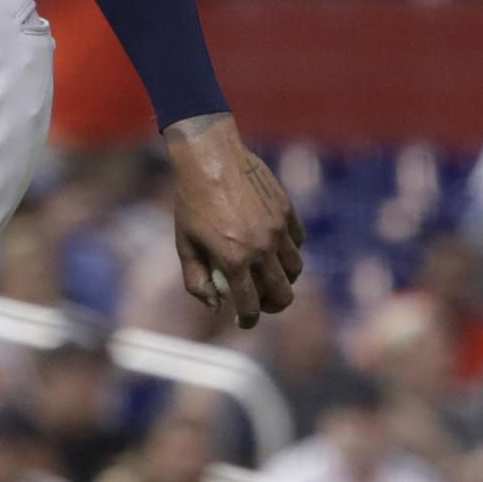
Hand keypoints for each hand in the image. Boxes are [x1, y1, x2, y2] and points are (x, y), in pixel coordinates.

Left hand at [161, 113, 304, 330]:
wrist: (211, 158)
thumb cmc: (191, 202)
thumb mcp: (184, 244)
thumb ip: (197, 280)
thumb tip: (216, 305)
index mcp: (234, 260)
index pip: (250, 305)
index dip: (247, 320)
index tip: (244, 322)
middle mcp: (261, 249)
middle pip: (283, 294)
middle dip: (273, 306)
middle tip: (262, 304)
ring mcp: (278, 229)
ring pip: (295, 270)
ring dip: (284, 280)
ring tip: (269, 278)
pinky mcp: (287, 211)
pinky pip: (298, 242)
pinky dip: (290, 252)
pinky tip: (275, 250)